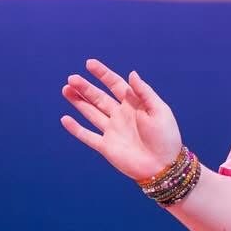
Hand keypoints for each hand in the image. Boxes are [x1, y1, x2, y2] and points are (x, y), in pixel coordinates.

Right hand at [61, 59, 183, 182]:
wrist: (164, 166)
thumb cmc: (166, 137)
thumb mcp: (159, 110)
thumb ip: (144, 92)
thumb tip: (131, 73)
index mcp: (133, 104)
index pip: (114, 84)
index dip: (102, 74)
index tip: (89, 63)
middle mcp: (120, 115)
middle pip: (98, 97)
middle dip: (85, 87)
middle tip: (71, 78)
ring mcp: (112, 130)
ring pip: (90, 112)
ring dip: (78, 102)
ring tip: (66, 89)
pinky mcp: (106, 147)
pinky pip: (87, 136)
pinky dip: (76, 128)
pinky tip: (65, 119)